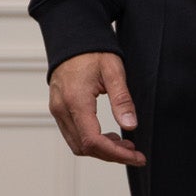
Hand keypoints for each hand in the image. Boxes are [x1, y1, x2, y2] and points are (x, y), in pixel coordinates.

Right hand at [48, 50, 145, 165]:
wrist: (72, 38)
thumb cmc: (93, 51)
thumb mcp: (114, 71)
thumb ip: (122, 99)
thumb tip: (130, 126)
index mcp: (76, 101)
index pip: (93, 141)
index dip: (116, 154)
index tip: (137, 157)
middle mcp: (62, 109)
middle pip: (85, 148)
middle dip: (111, 155)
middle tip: (135, 152)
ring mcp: (57, 110)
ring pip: (77, 145)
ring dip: (101, 150)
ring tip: (125, 144)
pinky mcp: (59, 110)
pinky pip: (73, 135)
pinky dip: (92, 141)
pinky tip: (109, 136)